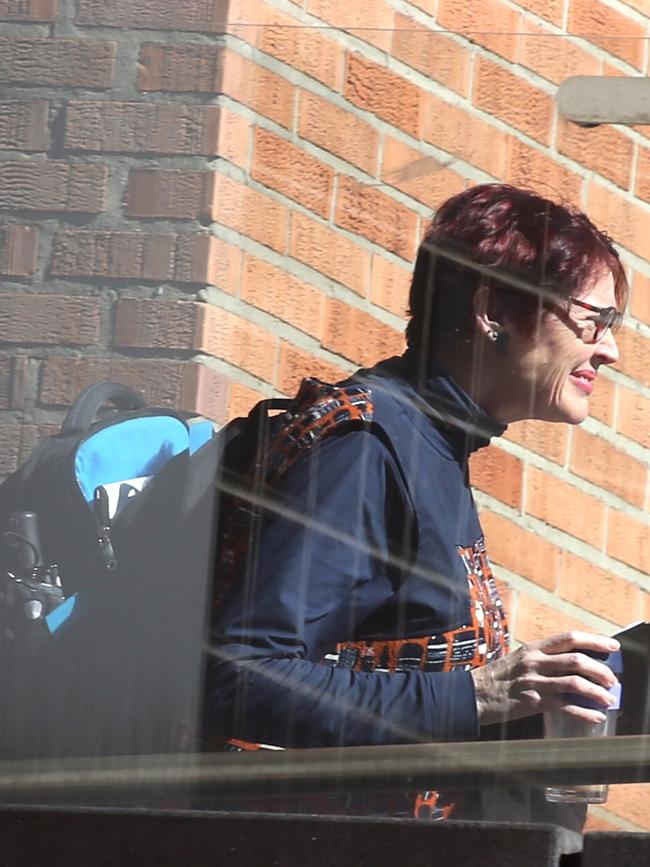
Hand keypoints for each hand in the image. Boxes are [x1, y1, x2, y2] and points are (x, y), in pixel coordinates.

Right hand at [471, 631, 619, 725]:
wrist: (475, 694)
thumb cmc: (498, 678)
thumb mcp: (520, 661)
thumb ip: (544, 661)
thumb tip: (574, 667)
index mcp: (533, 649)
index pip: (568, 638)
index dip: (594, 640)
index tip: (612, 646)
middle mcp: (535, 662)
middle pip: (576, 660)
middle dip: (600, 669)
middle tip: (612, 680)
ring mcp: (534, 682)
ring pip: (574, 683)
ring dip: (596, 692)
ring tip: (608, 699)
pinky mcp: (533, 702)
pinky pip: (566, 707)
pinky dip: (585, 713)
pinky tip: (595, 717)